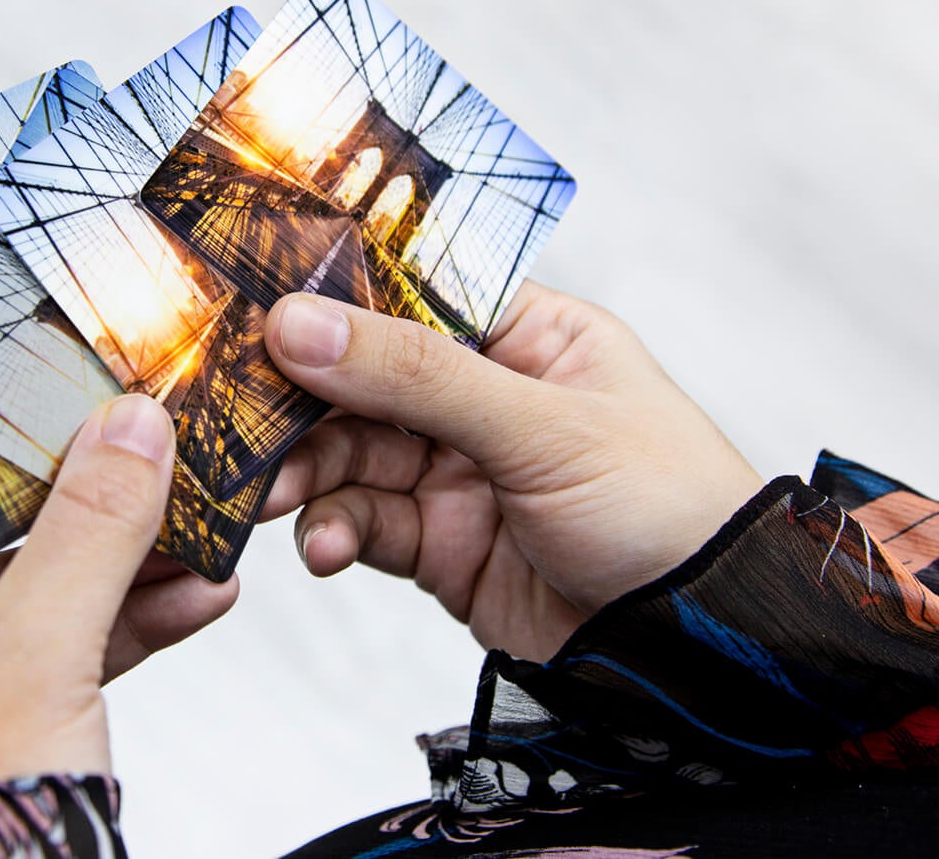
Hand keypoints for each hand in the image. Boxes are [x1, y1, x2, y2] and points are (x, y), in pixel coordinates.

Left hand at [0, 395, 234, 858]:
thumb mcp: (29, 668)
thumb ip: (85, 535)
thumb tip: (129, 427)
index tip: (74, 387)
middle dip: (79, 506)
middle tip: (149, 451)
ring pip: (20, 601)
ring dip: (117, 569)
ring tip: (199, 527)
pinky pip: (44, 662)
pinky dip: (117, 630)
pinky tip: (193, 597)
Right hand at [262, 283, 762, 661]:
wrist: (699, 648)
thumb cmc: (666, 507)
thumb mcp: (540, 426)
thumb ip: (416, 375)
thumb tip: (302, 324)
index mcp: (526, 336)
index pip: (411, 296)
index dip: (335, 299)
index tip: (260, 305)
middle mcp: (485, 397)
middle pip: (366, 377)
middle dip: (306, 399)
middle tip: (246, 416)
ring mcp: (458, 470)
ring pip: (352, 453)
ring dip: (307, 471)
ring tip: (275, 493)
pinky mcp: (438, 542)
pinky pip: (364, 522)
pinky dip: (333, 531)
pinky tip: (322, 545)